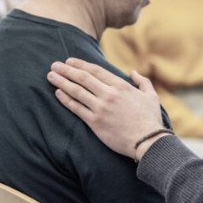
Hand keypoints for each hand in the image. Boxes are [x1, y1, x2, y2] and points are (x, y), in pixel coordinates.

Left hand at [47, 58, 164, 158]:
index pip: (96, 71)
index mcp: (121, 86)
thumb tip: (132, 72)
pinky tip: (58, 93)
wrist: (147, 140)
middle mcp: (109, 94)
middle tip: (54, 65)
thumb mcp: (151, 96)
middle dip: (66, 70)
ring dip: (62, 82)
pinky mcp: (95, 122)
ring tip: (50, 76)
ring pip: (76, 91)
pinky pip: (76, 108)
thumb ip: (142, 81)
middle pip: (83, 78)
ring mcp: (100, 108)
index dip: (81, 64)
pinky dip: (65, 100)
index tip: (69, 61)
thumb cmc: (150, 119)